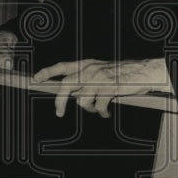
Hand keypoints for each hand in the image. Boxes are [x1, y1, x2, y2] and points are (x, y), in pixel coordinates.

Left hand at [33, 58, 172, 117]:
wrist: (141, 71)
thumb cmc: (120, 73)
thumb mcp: (99, 70)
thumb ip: (85, 79)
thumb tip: (71, 96)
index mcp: (85, 64)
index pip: (62, 66)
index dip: (48, 72)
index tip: (36, 78)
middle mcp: (89, 70)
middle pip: (65, 86)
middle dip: (60, 102)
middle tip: (59, 114)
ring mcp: (98, 79)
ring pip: (82, 101)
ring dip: (89, 109)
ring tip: (98, 110)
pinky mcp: (108, 88)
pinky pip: (98, 107)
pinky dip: (102, 112)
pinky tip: (107, 113)